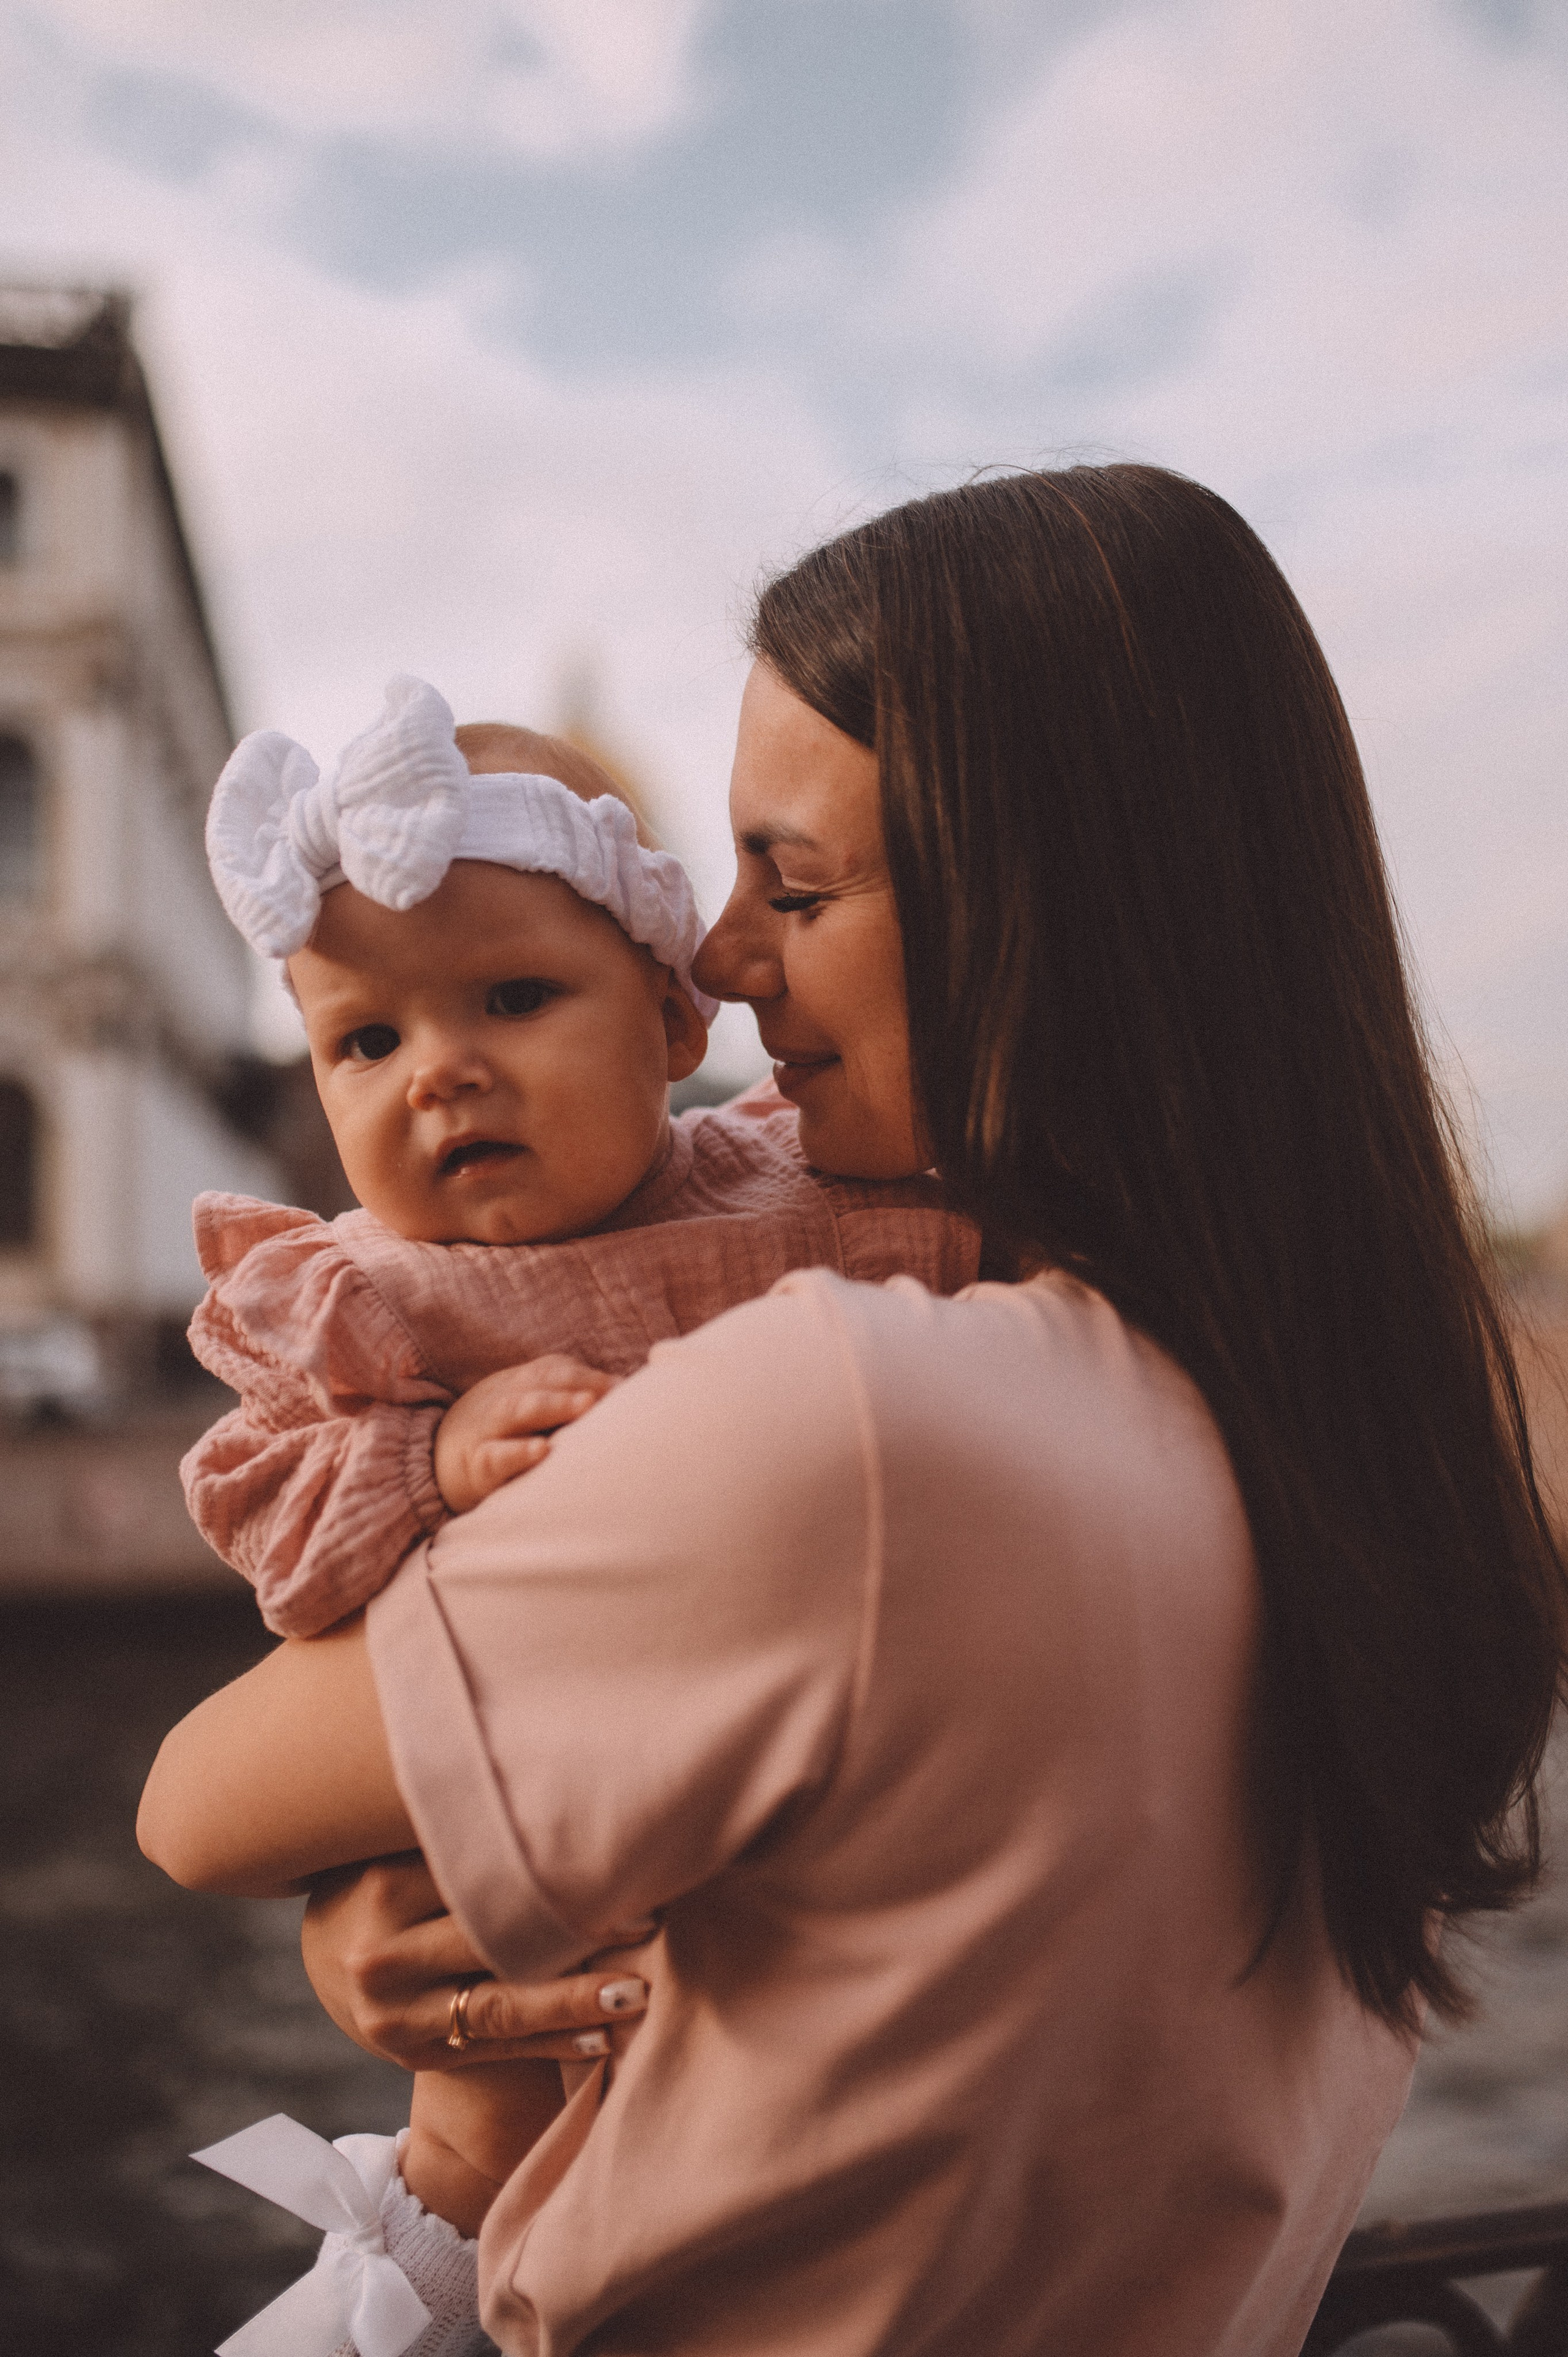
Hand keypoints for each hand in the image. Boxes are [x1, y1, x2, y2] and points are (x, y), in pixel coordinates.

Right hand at [300, 1853, 652, 2069]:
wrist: (333, 1956)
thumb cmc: (392, 1881)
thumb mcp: (405, 1846)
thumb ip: (462, 1826)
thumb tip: (561, 1774)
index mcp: (381, 1885)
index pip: (475, 1875)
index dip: (552, 1871)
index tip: (620, 1864)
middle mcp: (380, 1954)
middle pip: (492, 1943)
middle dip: (576, 1936)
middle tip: (648, 1922)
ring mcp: (392, 2014)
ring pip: (499, 2008)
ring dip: (573, 2002)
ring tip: (637, 1993)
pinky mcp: (411, 2056)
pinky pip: (494, 2053)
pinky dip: (552, 2045)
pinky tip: (604, 2038)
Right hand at [433, 1355, 617, 1514]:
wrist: (436, 1464)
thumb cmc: (503, 1437)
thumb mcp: (529, 1410)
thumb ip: (569, 1398)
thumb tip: (625, 1391)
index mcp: (519, 1384)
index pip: (554, 1370)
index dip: (586, 1374)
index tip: (623, 1385)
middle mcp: (503, 1400)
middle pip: (539, 1383)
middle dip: (575, 1382)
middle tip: (610, 1391)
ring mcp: (487, 1430)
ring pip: (517, 1411)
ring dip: (553, 1405)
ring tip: (586, 1405)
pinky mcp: (477, 1465)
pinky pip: (495, 1457)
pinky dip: (517, 1452)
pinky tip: (541, 1451)